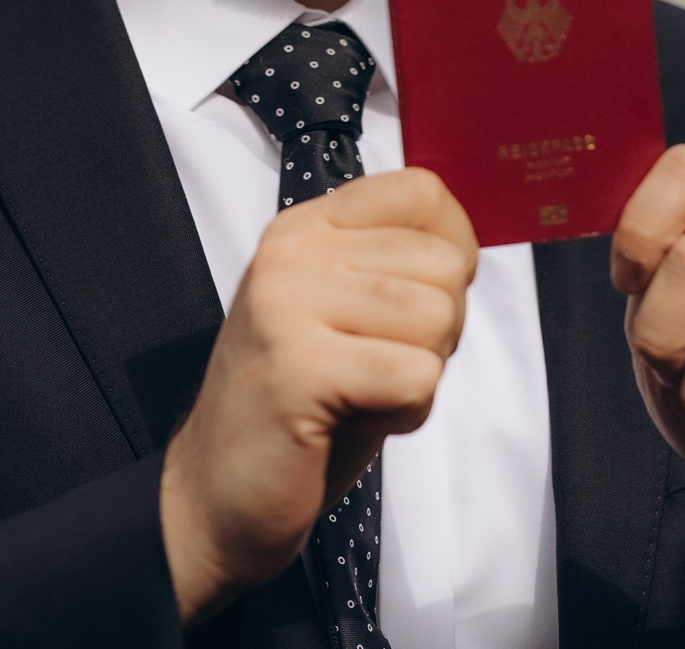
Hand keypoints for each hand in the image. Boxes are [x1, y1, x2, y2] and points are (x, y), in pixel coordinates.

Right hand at [160, 168, 477, 625]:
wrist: (217, 493)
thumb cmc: (300, 407)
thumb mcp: (344, 311)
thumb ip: (393, 268)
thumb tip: (467, 248)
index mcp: (304, 228)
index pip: (421, 192)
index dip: (452, 251)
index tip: (420, 301)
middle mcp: (291, 254)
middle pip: (443, 263)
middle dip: (438, 331)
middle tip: (377, 367)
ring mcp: (287, 306)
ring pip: (436, 318)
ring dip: (419, 374)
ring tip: (361, 393)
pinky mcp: (297, 368)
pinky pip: (416, 376)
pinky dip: (407, 412)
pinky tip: (355, 418)